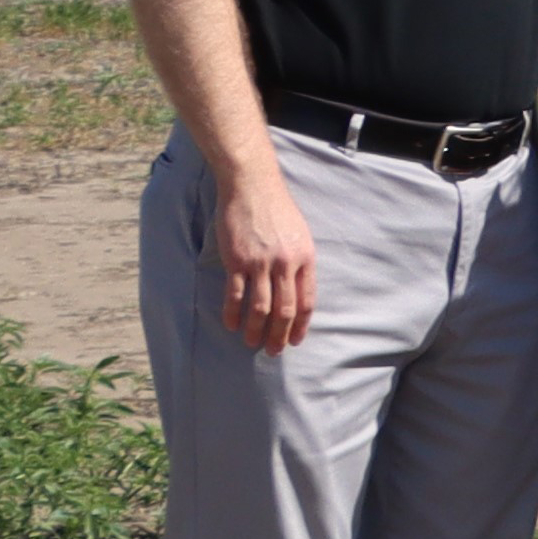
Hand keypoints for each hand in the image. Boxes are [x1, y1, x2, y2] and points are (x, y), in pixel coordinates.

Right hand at [211, 166, 320, 353]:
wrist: (252, 186)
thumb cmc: (277, 209)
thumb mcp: (300, 235)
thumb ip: (299, 261)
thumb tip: (297, 288)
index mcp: (305, 259)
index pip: (306, 301)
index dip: (300, 325)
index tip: (294, 340)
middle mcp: (285, 264)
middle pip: (285, 310)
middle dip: (279, 335)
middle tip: (273, 351)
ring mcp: (260, 263)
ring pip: (261, 307)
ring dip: (256, 329)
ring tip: (251, 343)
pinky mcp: (237, 260)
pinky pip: (236, 294)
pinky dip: (233, 313)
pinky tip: (231, 324)